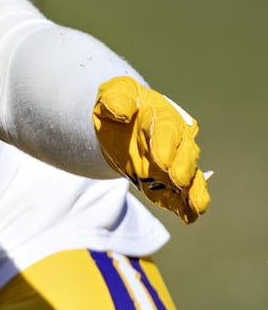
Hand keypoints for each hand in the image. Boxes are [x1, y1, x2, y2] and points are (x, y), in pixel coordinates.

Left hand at [93, 76, 210, 223]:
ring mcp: (174, 161)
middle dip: (182, 168)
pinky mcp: (166, 179)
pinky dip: (184, 205)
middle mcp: (175, 140)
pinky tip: (189, 216)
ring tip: (196, 207)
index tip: (161, 161)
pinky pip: (178, 193)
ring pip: (189, 177)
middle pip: (185, 154)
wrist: (117, 119)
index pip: (167, 131)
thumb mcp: (113, 93)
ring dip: (192, 192)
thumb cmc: (118, 103)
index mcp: (163, 117)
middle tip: (177, 180)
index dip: (165, 146)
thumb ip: (117, 99)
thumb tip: (122, 112)